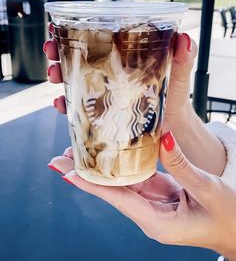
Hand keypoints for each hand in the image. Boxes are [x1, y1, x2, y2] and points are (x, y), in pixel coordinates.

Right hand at [43, 29, 195, 117]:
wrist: (173, 124)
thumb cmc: (176, 95)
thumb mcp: (179, 74)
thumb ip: (184, 58)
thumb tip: (185, 39)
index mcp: (125, 54)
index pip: (97, 36)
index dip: (75, 29)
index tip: (57, 26)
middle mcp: (110, 69)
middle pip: (79, 54)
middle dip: (59, 50)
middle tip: (50, 50)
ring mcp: (104, 88)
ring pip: (73, 77)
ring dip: (58, 73)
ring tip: (53, 75)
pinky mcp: (102, 108)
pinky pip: (79, 104)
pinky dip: (66, 103)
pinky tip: (60, 104)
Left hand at [48, 133, 235, 259]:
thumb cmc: (228, 217)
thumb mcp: (207, 190)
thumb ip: (182, 165)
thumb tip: (163, 138)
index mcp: (158, 223)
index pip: (117, 199)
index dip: (91, 184)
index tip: (67, 172)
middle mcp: (149, 215)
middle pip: (113, 192)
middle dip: (87, 174)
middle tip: (62, 157)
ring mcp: (154, 204)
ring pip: (123, 184)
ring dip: (102, 168)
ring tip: (81, 151)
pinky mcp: (160, 194)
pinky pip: (139, 178)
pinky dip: (124, 165)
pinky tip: (112, 153)